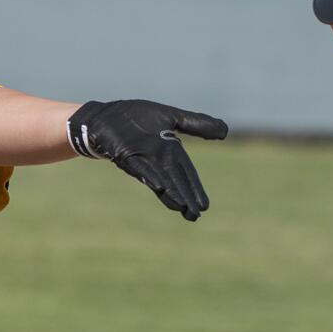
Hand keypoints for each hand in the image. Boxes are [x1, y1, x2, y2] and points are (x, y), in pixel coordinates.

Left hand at [67, 100, 227, 220]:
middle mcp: (158, 157)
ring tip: (182, 209)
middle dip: (186, 197)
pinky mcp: (126, 154)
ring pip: (161, 178)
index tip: (204, 206)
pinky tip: (159, 187)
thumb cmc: (137, 118)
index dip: (195, 188)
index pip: (187, 171)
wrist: (106, 116)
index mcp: (170, 149)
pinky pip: (139, 167)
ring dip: (171, 194)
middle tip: (195, 215)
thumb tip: (226, 132)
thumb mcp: (172, 117)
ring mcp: (142, 157)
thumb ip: (196, 124)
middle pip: (176, 180)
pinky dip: (150, 176)